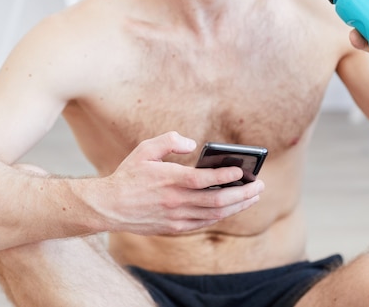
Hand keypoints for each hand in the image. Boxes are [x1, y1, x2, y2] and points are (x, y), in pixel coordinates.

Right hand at [90, 131, 264, 235]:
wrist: (109, 207)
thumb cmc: (128, 175)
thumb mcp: (145, 149)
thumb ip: (170, 140)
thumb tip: (193, 144)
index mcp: (170, 180)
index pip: (205, 180)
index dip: (227, 177)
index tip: (243, 172)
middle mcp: (176, 201)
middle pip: (218, 201)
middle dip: (243, 194)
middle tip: (260, 185)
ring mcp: (177, 217)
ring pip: (215, 214)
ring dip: (238, 206)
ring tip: (253, 197)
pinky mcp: (175, 228)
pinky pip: (205, 223)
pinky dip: (222, 216)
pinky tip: (232, 208)